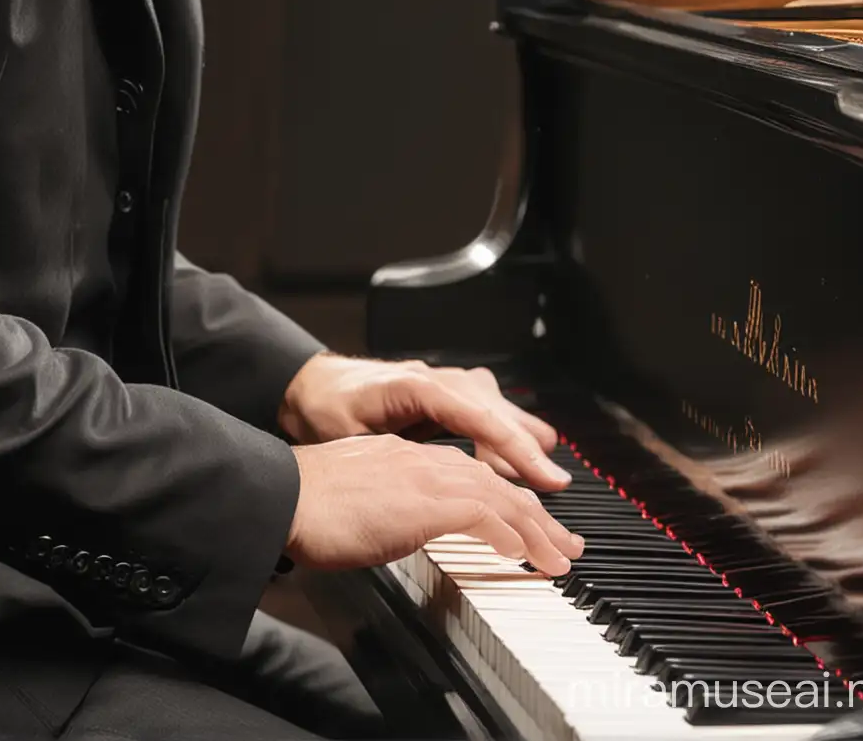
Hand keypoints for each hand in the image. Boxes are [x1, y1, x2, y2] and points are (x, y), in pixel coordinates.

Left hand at [278, 352, 571, 491]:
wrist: (307, 386)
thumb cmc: (323, 408)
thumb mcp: (346, 435)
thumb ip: (385, 454)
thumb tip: (416, 478)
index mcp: (414, 386)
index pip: (475, 413)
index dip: (510, 445)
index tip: (537, 474)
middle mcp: (434, 379)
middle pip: (493, 408)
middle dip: (527, 445)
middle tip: (555, 484)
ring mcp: (439, 385)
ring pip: (493, 406)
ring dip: (520, 437)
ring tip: (547, 471)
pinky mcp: (439, 397)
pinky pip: (482, 409)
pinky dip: (503, 432)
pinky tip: (516, 455)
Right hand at [286, 434, 584, 573]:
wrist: (286, 498)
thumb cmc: (311, 506)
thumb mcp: (364, 501)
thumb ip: (393, 507)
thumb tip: (406, 528)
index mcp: (409, 457)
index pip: (473, 476)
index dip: (508, 504)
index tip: (531, 530)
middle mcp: (424, 458)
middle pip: (497, 483)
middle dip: (537, 517)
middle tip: (565, 546)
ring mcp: (426, 474)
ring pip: (500, 497)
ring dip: (536, 531)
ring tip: (559, 559)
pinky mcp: (426, 498)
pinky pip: (484, 513)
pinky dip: (511, 535)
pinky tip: (525, 556)